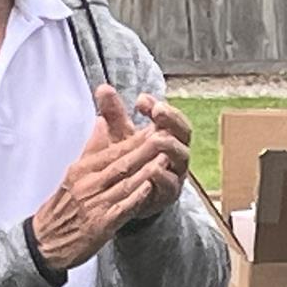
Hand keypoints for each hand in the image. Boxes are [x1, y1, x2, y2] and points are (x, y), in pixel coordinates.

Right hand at [30, 88, 186, 269]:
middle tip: (166, 135)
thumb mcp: (74, 174)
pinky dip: (136, 197)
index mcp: (82, 169)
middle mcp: (87, 183)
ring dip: (146, 170)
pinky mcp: (99, 224)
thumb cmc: (63, 207)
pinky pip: (121, 208)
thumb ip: (92, 149)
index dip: (136, 139)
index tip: (156, 128)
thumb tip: (101, 121)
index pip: (113, 150)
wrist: (45, 241)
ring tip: (165, 157)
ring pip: (124, 183)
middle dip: (145, 149)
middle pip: (121, 163)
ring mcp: (94, 204)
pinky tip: (150, 187)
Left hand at [103, 87, 190, 219]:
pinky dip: (163, 175)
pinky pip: (172, 183)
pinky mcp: (169, 194)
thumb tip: (103, 88)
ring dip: (170, 145)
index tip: (141, 100)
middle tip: (157, 110)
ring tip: (156, 137)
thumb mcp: (119, 136)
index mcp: (168, 135)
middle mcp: (176, 152)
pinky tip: (153, 168)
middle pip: (184, 131)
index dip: (161, 106)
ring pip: (182, 155)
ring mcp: (175, 173)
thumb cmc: (129, 163)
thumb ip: (113, 114)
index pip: (172, 116)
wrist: (127, 199)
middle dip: (171, 119)